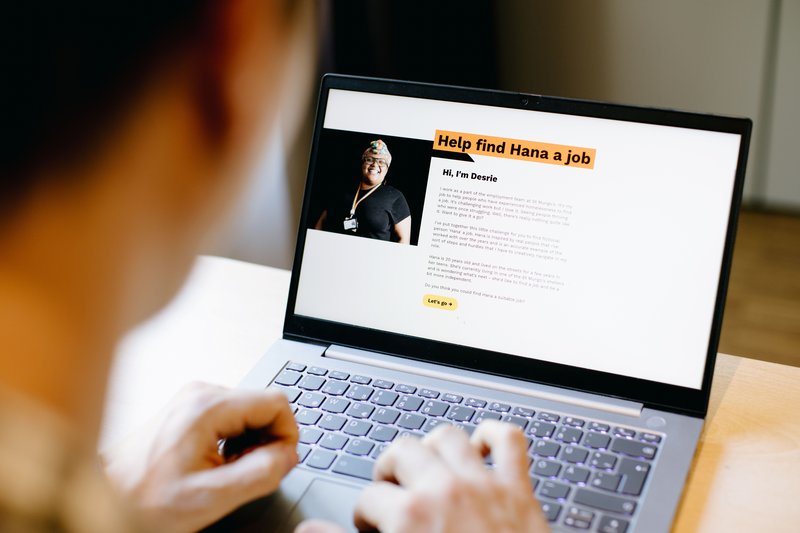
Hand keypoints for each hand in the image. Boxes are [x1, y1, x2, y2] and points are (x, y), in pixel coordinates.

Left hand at [103, 382, 297, 532]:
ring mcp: (194, 399)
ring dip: (250, 444)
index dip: (286, 435)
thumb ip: (259, 474)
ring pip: (249, 413)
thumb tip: (287, 456)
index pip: (277, 402)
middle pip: (263, 406)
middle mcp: (202, 393)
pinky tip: (216, 464)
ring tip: (226, 472)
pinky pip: (231, 417)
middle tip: (244, 474)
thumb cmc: (145, 501)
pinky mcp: (189, 409)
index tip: (276, 463)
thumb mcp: (210, 498)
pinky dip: (234, 442)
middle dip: (266, 442)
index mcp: (208, 407)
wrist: (106, 498)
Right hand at [295, 421, 548, 532]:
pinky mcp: (518, 490)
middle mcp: (444, 489)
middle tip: (391, 491)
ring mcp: (483, 485)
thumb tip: (308, 531)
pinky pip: (509, 440)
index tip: (372, 529)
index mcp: (410, 516)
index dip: (365, 515)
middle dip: (389, 470)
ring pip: (448, 436)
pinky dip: (494, 436)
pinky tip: (480, 448)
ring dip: (432, 449)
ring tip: (427, 467)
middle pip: (401, 451)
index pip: (369, 497)